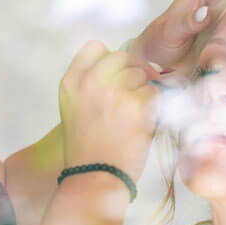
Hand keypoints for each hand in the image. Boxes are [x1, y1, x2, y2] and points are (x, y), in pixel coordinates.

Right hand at [58, 41, 157, 180]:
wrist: (94, 177)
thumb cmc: (86, 147)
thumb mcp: (74, 108)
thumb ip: (90, 83)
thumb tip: (124, 64)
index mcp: (71, 81)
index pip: (95, 47)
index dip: (109, 59)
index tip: (114, 74)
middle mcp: (91, 82)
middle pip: (122, 56)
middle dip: (132, 72)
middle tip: (131, 95)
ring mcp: (115, 92)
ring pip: (142, 73)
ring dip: (143, 90)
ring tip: (132, 115)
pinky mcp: (138, 106)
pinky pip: (154, 93)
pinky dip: (153, 107)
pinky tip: (141, 123)